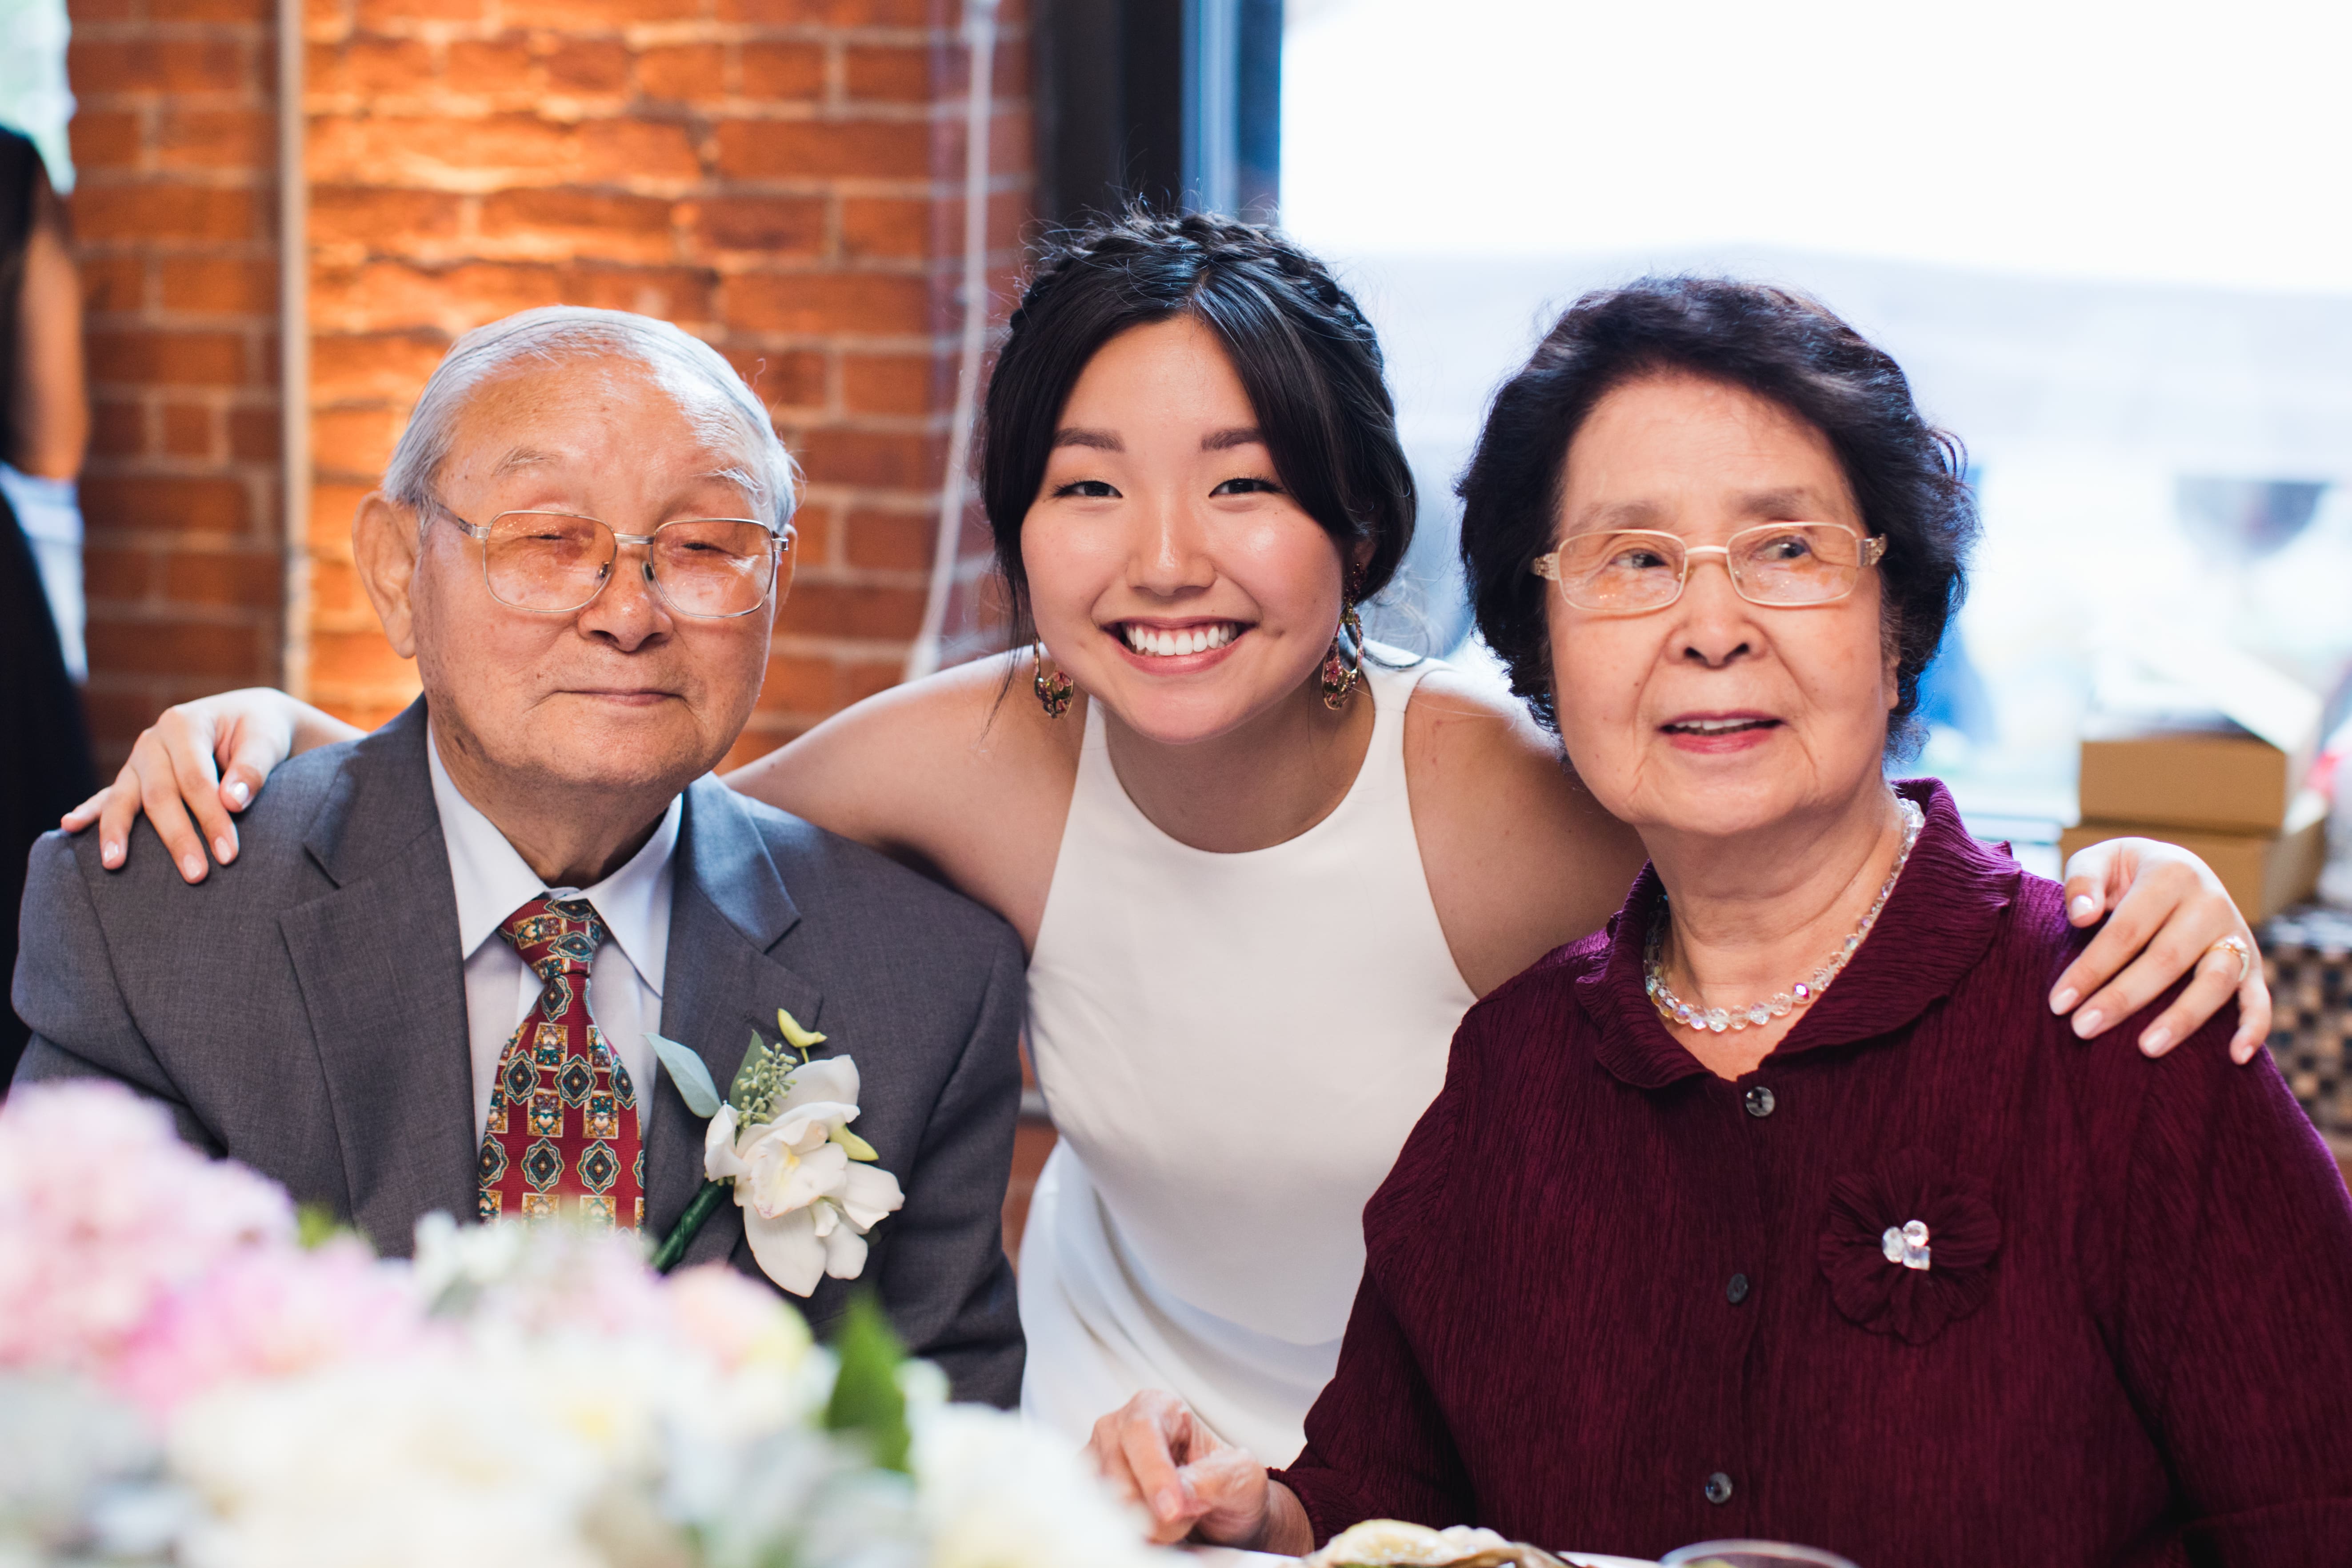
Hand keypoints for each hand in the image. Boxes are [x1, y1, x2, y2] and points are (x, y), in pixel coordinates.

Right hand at [59, 689, 308, 882]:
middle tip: (197, 875)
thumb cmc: (261, 732)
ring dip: (119, 832)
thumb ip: (252, 768)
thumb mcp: (266, 740)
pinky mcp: (135, 777)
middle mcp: (154, 741)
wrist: (249, 720)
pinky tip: (70, 826)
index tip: (229, 854)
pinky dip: (91, 811)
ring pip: (126, 798)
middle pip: (159, 794)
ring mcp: (139, 760)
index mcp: (184, 724)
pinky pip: (110, 796)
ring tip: (114, 864)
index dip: (211, 817)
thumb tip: (232, 801)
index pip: (195, 779)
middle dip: (177, 837)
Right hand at [1087, 1390, 1303, 1550]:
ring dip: (1139, 1525)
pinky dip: (1122, 1534)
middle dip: (1151, 1510)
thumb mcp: (1240, 1477)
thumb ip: (1212, 1480)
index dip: (1154, 1474)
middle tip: (1183, 1522)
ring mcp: (1098, 1462)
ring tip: (1172, 1526)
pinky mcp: (1087, 1495)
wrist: (1221, 1515)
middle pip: (1116, 1471)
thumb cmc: (1228, 1486)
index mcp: (1158, 1407)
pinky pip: (1092, 1518)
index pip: (1142, 1432)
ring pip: (1100, 1500)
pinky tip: (1147, 1534)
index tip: (1172, 1512)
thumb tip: (1178, 1496)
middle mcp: (1119, 1428)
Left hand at [2051, 836, 2271, 1063]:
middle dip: (2122, 999)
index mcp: (2172, 874)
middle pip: (2166, 959)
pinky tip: (2235, 1057)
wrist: (2178, 870)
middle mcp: (2211, 902)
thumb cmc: (2127, 874)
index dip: (2091, 968)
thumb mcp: (2101, 860)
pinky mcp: (2253, 963)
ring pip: (2215, 982)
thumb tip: (2082, 916)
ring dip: (2181, 1019)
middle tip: (2082, 1029)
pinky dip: (2253, 1028)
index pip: (2126, 931)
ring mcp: (2236, 934)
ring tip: (2146, 1049)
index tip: (2058, 1003)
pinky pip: (2258, 998)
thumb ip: (2083, 881)